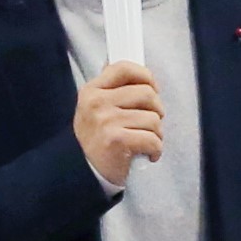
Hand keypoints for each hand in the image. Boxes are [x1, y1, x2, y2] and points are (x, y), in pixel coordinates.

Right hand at [76, 62, 166, 187]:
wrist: (83, 172)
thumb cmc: (97, 140)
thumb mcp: (95, 109)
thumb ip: (112, 90)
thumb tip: (138, 73)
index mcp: (92, 91)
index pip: (124, 68)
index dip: (146, 76)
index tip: (153, 89)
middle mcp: (96, 103)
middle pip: (147, 93)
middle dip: (157, 110)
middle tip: (151, 123)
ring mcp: (105, 121)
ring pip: (153, 118)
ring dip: (157, 134)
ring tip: (146, 141)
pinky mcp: (116, 141)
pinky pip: (152, 139)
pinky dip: (156, 149)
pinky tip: (148, 154)